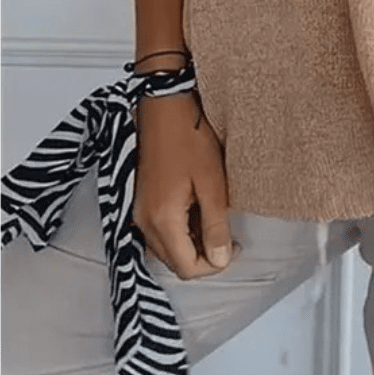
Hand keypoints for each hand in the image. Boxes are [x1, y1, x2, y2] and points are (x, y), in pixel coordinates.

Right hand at [133, 90, 235, 279]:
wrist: (165, 107)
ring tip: (215, 220)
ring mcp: (139, 211)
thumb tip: (220, 259)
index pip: (186, 267)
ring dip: (190, 244)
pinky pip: (159, 231)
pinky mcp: (141, 200)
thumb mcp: (212, 183)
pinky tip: (197, 211)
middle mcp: (144, 221)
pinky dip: (179, 231)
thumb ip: (216, 225)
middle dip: (202, 257)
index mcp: (162, 220)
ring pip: (166, 248)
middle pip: (174, 262)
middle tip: (227, 237)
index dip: (213, 265)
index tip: (233, 246)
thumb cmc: (189, 137)